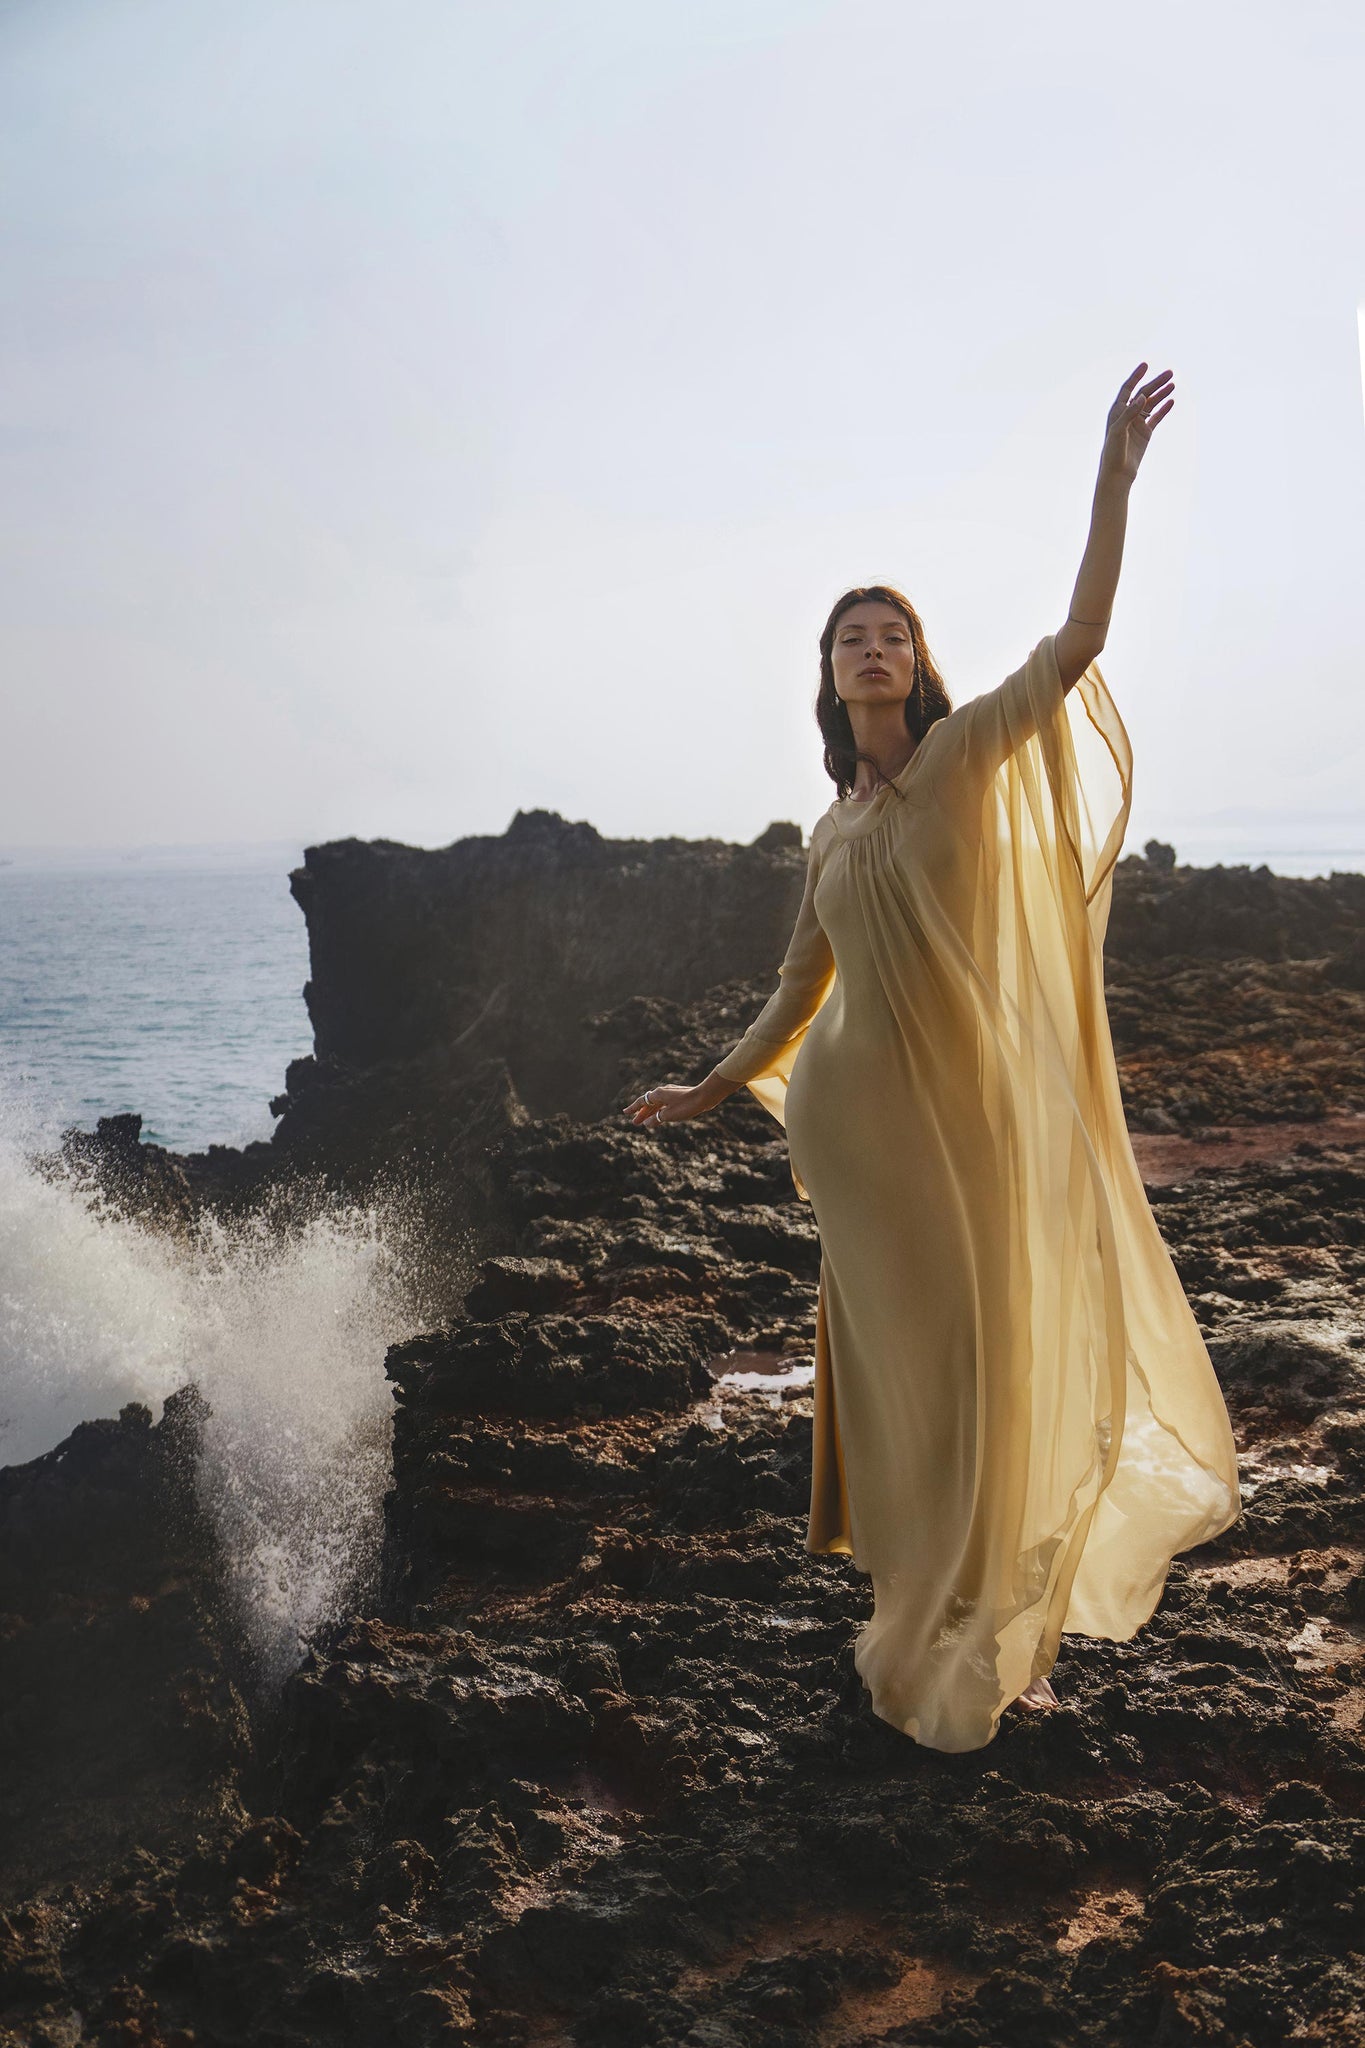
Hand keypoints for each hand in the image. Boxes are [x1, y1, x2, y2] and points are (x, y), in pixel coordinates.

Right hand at [623, 1082, 713, 1128]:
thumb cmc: (687, 1105)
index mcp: (658, 1094)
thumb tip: (647, 1123)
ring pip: (658, 1105)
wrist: (705, 1096)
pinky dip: (660, 1111)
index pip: (641, 1101)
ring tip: (645, 1123)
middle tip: (635, 1123)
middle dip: (642, 1113)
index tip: (625, 1113)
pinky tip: (660, 1117)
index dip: (633, 1108)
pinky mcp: (679, 1097)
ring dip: (651, 1113)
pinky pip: (665, 1105)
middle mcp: (663, 1092)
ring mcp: (672, 1094)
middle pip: (649, 1104)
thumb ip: (656, 1119)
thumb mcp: (669, 1115)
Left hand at [1100, 362, 1174, 484]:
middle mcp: (1127, 414)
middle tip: (1170, 373)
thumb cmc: (1113, 452)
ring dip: (1162, 393)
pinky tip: (1172, 400)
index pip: (1128, 388)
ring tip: (1173, 384)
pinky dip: (1164, 409)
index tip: (1146, 365)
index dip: (1136, 376)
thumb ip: (1130, 413)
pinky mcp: (1145, 433)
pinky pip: (1156, 417)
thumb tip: (1141, 396)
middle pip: (1144, 393)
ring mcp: (1137, 423)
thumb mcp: (1119, 430)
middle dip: (1156, 382)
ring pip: (1151, 403)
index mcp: (1118, 411)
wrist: (1118, 473)